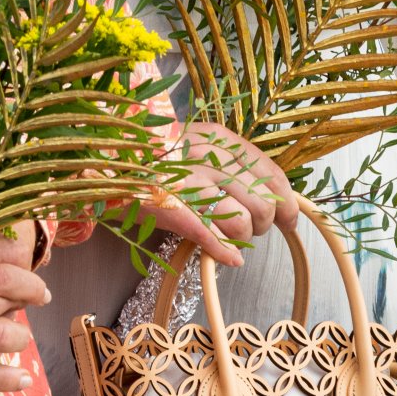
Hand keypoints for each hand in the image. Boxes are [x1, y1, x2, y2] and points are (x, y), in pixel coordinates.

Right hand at [142, 121, 297, 264]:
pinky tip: (230, 257)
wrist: (108, 161)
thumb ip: (235, 169)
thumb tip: (277, 203)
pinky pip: (211, 235)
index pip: (271, 174)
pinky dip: (224, 251)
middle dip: (261, 224)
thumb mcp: (199, 151)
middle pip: (262, 202)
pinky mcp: (171, 205)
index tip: (288, 220)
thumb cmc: (157, 160)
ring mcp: (188, 180)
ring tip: (224, 234)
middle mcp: (207, 156)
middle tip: (245, 228)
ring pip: (241, 222)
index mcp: (218, 138)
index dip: (287, 203)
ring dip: (239, 237)